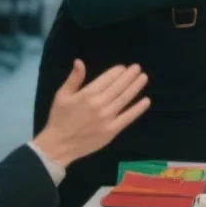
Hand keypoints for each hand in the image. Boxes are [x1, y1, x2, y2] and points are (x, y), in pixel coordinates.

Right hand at [34, 61, 151, 167]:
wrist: (59, 145)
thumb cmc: (59, 118)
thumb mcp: (62, 95)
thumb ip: (73, 79)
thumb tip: (79, 61)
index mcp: (87, 94)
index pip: (107, 79)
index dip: (117, 72)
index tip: (124, 68)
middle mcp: (99, 104)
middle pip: (119, 86)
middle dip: (130, 76)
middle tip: (138, 68)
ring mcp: (107, 118)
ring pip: (125, 99)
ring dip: (136, 87)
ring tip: (143, 78)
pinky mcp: (112, 130)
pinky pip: (128, 117)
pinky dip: (138, 109)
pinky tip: (146, 101)